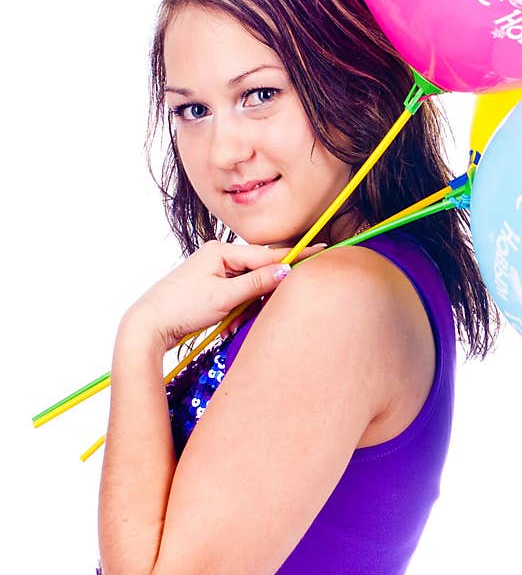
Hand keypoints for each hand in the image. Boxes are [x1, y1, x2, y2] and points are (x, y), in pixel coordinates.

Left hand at [122, 240, 325, 352]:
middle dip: (263, 292)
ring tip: (231, 321)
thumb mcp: (223, 297)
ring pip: (249, 284)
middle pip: (259, 269)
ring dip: (248, 305)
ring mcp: (215, 270)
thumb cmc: (181, 308)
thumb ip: (257, 283)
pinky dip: (238, 308)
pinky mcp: (212, 286)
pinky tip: (226, 323)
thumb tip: (285, 271)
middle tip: (253, 310)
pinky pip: (238, 293)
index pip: (267, 254)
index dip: (294, 256)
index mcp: (221, 251)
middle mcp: (219, 256)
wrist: (147, 325)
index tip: (320, 249)